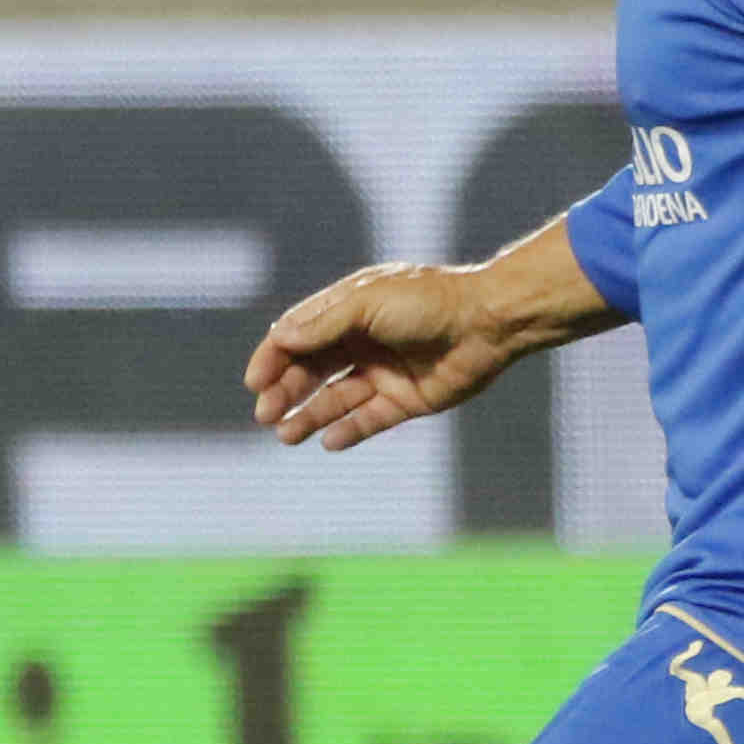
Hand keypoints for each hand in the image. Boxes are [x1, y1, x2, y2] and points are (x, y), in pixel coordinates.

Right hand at [247, 262, 515, 453]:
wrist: (488, 322)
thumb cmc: (428, 302)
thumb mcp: (367, 303)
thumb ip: (323, 324)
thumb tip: (279, 338)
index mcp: (350, 309)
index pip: (299, 334)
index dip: (274, 356)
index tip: (255, 381)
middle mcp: (363, 340)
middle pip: (312, 369)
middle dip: (286, 391)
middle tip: (265, 414)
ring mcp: (384, 371)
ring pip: (336, 398)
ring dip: (310, 415)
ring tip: (286, 434)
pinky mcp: (406, 399)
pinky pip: (369, 419)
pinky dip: (347, 431)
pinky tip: (328, 441)